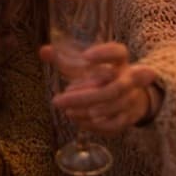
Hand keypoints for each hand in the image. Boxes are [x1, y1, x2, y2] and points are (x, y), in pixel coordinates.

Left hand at [42, 41, 160, 135]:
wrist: (132, 97)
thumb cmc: (102, 78)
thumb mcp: (86, 67)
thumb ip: (65, 59)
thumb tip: (43, 51)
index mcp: (119, 61)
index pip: (118, 52)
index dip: (104, 54)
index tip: (85, 56)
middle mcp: (129, 79)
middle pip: (113, 88)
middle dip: (83, 96)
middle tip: (57, 100)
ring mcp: (131, 99)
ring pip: (112, 106)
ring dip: (87, 110)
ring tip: (66, 110)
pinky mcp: (129, 117)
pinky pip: (115, 124)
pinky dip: (95, 125)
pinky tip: (77, 120)